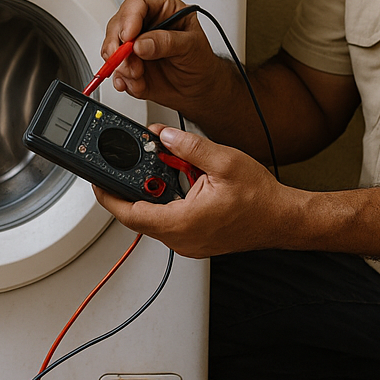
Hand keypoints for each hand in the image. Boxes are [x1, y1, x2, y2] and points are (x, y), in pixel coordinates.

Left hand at [91, 125, 303, 257]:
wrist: (283, 219)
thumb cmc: (260, 199)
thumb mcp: (224, 161)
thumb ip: (189, 147)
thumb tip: (164, 136)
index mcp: (182, 223)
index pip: (130, 213)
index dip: (108, 196)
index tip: (95, 180)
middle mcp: (181, 238)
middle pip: (139, 214)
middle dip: (131, 186)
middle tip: (128, 162)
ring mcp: (188, 242)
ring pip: (155, 217)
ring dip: (153, 192)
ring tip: (163, 167)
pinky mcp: (195, 240)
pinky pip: (170, 221)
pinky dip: (168, 200)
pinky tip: (180, 180)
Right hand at [103, 0, 229, 114]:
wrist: (200, 88)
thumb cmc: (200, 61)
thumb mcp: (192, 47)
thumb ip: (167, 42)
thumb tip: (140, 44)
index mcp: (163, 10)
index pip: (139, 3)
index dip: (129, 17)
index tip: (128, 35)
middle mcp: (145, 26)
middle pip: (118, 25)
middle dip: (117, 45)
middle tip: (126, 60)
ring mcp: (134, 46)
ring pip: (112, 48)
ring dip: (120, 65)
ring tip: (138, 76)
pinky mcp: (129, 66)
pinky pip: (116, 71)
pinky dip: (122, 80)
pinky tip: (135, 84)